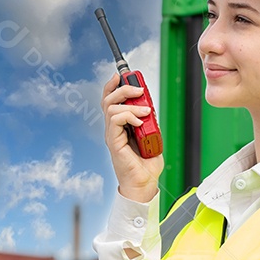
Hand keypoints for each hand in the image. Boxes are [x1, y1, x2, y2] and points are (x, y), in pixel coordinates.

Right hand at [101, 73, 162, 201]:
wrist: (144, 184)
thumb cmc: (147, 164)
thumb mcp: (151, 136)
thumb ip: (149, 122)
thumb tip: (150, 107)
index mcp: (120, 126)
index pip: (110, 100)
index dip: (113, 85)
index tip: (122, 75)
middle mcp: (113, 129)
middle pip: (108, 99)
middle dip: (123, 88)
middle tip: (140, 90)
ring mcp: (112, 135)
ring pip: (111, 107)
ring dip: (130, 104)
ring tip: (146, 111)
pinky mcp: (114, 142)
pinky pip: (116, 120)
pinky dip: (128, 116)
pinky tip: (140, 122)